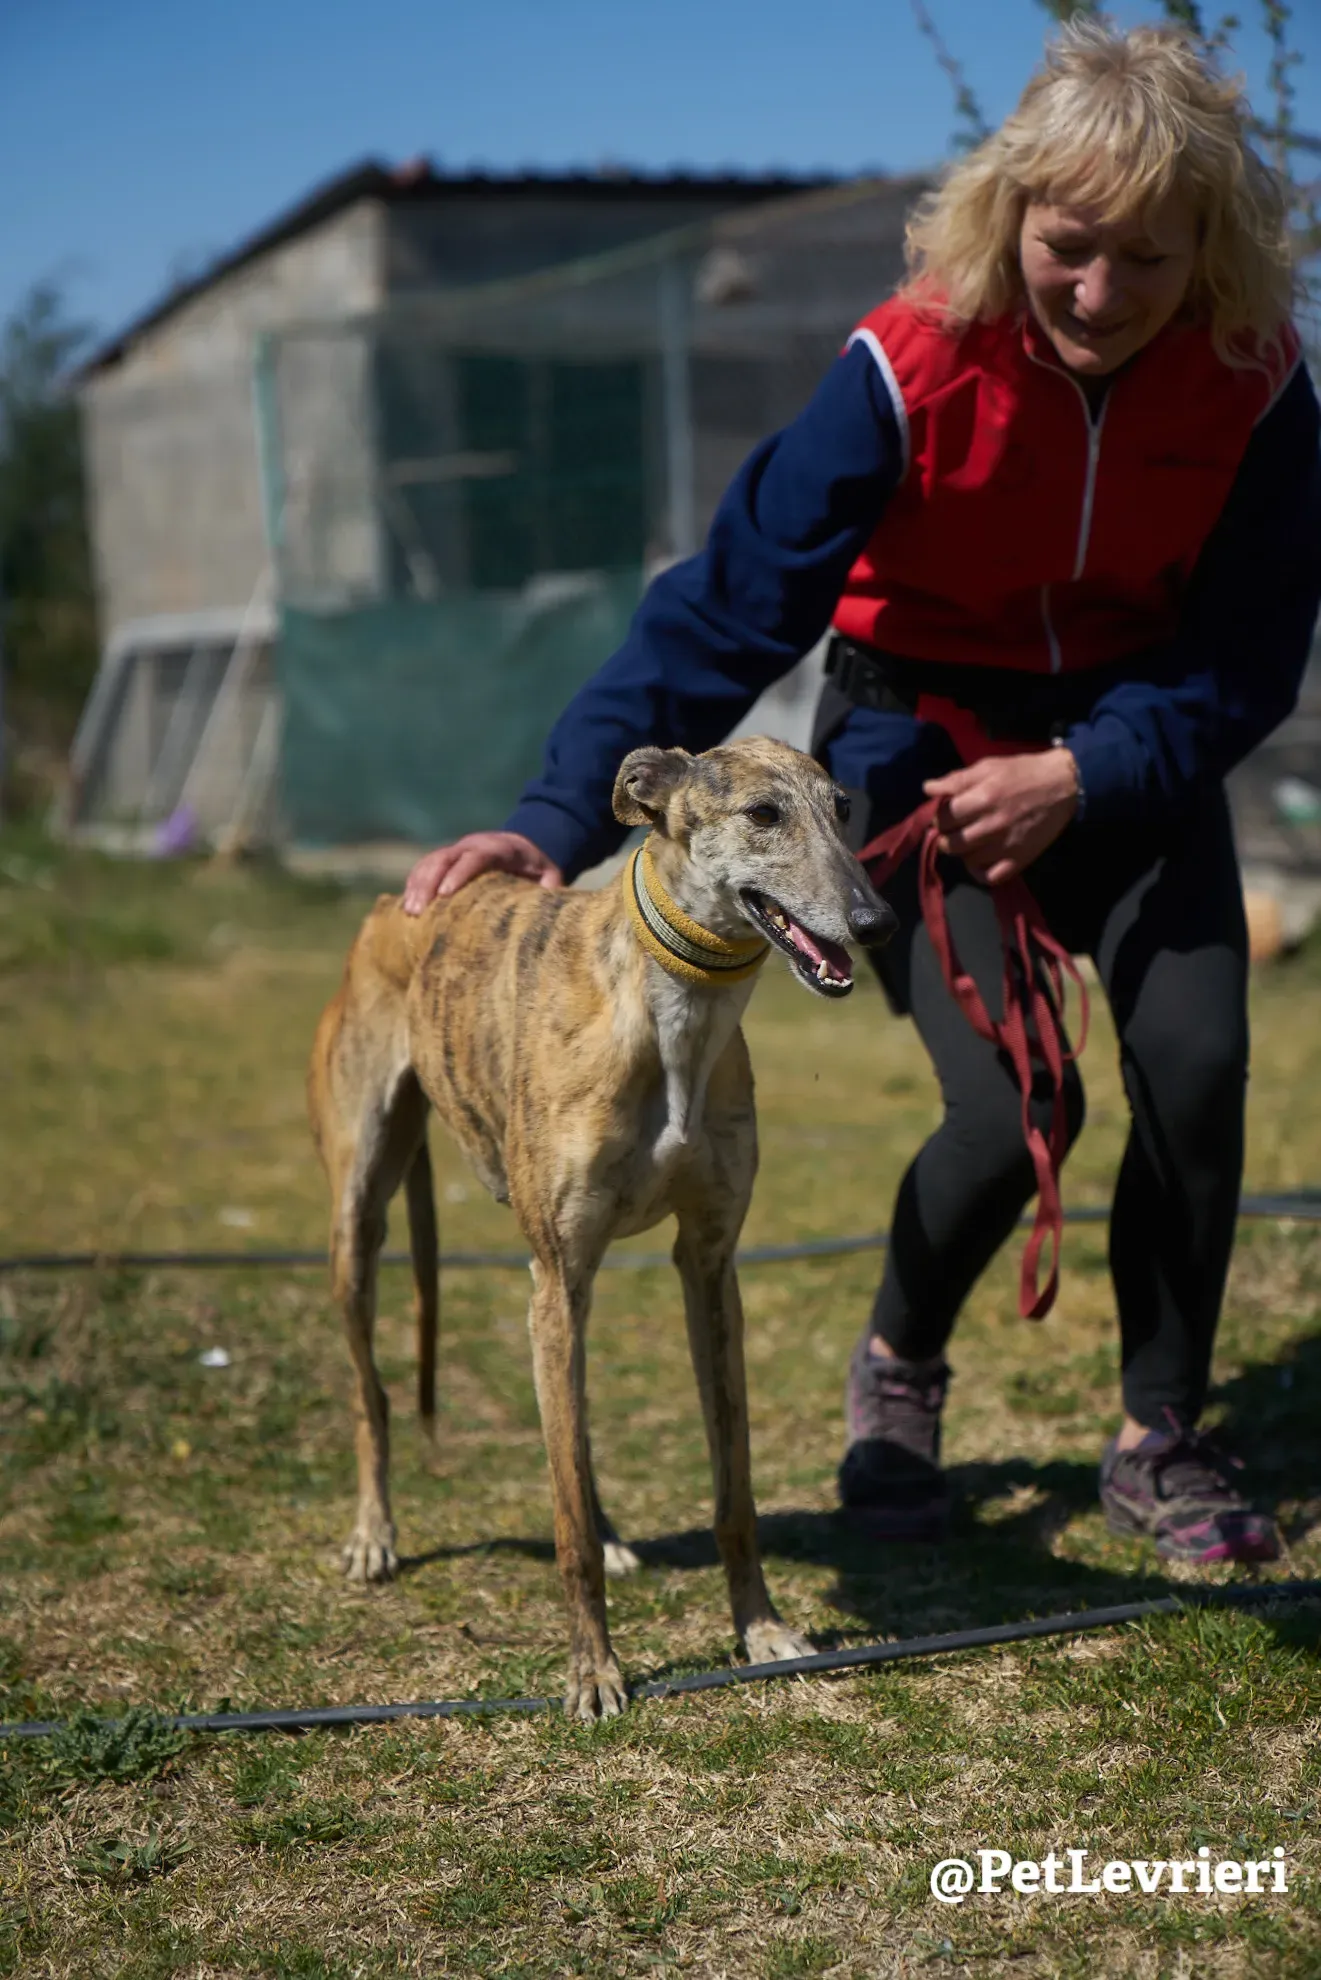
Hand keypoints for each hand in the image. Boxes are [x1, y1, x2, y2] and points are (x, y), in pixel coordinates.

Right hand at [401, 832, 563, 913]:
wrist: (526, 844)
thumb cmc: (537, 866)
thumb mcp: (550, 876)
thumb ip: (549, 891)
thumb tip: (545, 914)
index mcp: (499, 848)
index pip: (475, 858)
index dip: (459, 874)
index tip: (445, 895)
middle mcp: (473, 845)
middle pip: (444, 858)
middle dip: (429, 883)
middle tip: (418, 910)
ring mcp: (458, 849)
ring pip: (431, 861)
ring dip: (417, 885)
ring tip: (410, 912)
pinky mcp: (448, 858)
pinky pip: (426, 866)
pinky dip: (415, 883)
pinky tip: (408, 904)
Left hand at [924, 749, 1079, 885]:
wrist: (1063, 785)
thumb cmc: (1022, 772)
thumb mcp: (988, 767)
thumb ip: (957, 779)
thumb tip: (927, 788)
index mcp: (982, 798)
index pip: (944, 818)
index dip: (939, 817)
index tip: (945, 815)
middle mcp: (992, 825)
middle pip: (951, 843)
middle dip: (946, 836)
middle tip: (953, 830)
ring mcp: (1006, 845)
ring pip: (967, 861)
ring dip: (962, 853)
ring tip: (968, 842)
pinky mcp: (1019, 859)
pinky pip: (990, 877)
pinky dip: (980, 872)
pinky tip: (981, 860)